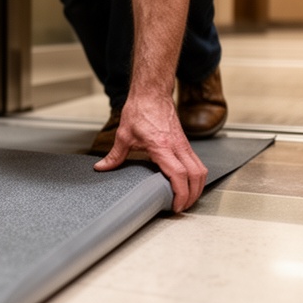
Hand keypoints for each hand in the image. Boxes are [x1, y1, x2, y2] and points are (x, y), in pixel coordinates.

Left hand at [94, 95, 206, 211]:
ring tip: (187, 199)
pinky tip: (188, 184)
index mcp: (162, 146)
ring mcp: (184, 144)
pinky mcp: (185, 143)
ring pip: (200, 169)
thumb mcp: (124, 135)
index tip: (176, 206)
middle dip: (192, 196)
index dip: (180, 193)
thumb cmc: (140, 111)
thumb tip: (102, 167)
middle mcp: (177, 146)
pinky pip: (197, 163)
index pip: (178, 174)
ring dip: (197, 187)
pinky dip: (196, 176)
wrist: (152, 94)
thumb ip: (114, 155)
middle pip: (196, 176)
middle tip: (182, 208)